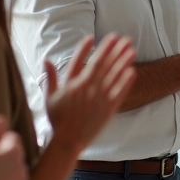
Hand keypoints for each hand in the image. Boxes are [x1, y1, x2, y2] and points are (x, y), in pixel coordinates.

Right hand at [44, 34, 136, 154]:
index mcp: (70, 86)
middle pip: (100, 65)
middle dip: (111, 50)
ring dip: (122, 61)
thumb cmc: (58, 120)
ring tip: (131, 49)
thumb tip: (46, 60)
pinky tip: (132, 71)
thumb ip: (50, 78)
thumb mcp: (49, 98)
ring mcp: (97, 99)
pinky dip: (125, 82)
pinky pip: (118, 93)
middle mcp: (85, 90)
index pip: (77, 63)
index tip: (92, 37)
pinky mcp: (107, 109)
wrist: (68, 142)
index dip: (84, 50)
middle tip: (121, 38)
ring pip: (112, 76)